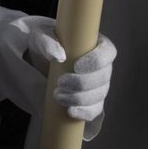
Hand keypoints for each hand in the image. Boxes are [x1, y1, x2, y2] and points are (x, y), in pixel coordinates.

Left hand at [0, 16, 115, 123]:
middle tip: (60, 83)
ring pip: (99, 95)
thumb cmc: (46, 43)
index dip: (97, 61)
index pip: (108, 52)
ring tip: (58, 96)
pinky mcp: (92, 101)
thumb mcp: (41, 36)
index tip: (77, 66)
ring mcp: (99, 86)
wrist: (39, 61)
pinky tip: (71, 111)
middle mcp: (103, 67)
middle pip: (103, 77)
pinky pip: (95, 110)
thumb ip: (48, 40)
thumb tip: (59, 55)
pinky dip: (84, 113)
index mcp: (97, 45)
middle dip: (82, 83)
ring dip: (79, 99)